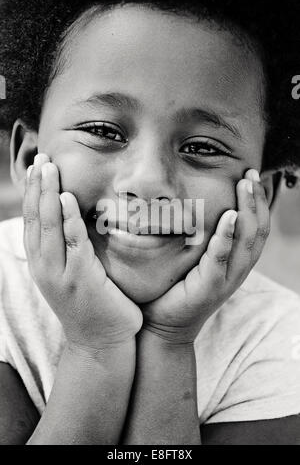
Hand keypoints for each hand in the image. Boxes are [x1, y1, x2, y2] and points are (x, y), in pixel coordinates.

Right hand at [23, 154, 142, 351]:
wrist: (101, 344)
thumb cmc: (92, 306)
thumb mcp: (73, 276)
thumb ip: (69, 250)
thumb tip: (74, 222)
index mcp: (43, 264)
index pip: (33, 222)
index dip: (32, 193)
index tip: (36, 168)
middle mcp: (44, 267)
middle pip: (35, 218)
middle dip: (36, 186)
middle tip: (40, 157)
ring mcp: (59, 273)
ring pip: (48, 226)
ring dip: (46, 194)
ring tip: (47, 167)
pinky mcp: (80, 278)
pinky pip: (72, 242)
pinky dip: (68, 218)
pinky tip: (66, 197)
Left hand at [140, 169, 269, 343]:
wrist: (162, 325)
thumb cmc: (174, 288)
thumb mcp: (192, 259)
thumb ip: (198, 237)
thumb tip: (188, 205)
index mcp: (235, 261)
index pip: (256, 228)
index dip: (258, 202)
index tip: (250, 176)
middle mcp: (237, 269)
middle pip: (258, 230)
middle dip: (256, 200)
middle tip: (249, 174)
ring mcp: (226, 280)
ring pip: (247, 241)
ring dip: (248, 211)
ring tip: (245, 187)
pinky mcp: (210, 288)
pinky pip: (220, 259)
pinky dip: (227, 237)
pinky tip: (229, 218)